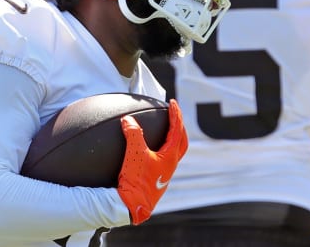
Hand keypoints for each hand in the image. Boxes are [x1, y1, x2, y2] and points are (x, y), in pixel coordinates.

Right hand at [116, 99, 188, 224]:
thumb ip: (132, 134)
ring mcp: (164, 174)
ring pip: (173, 152)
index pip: (177, 131)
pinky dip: (160, 150)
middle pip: (181, 142)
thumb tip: (128, 120)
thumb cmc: (137, 181)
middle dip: (180, 127)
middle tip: (174, 116)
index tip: (173, 103)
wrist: (132, 206)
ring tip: (164, 131)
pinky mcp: (156, 180)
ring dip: (172, 139)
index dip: (176, 115)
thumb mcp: (134, 154)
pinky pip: (163, 160)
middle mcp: (171, 165)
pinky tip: (149, 151)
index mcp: (170, 157)